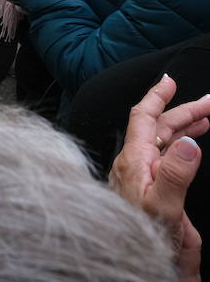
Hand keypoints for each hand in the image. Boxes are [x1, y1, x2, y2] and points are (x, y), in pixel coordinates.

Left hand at [110, 75, 209, 281]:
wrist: (135, 258)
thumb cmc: (143, 233)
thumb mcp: (164, 204)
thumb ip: (176, 173)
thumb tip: (190, 142)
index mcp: (135, 160)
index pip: (145, 117)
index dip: (157, 96)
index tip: (170, 80)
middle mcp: (135, 163)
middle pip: (159, 127)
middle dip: (183, 111)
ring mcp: (141, 175)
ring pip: (163, 142)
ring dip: (184, 127)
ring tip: (206, 118)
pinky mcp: (148, 188)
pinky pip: (164, 158)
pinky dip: (180, 146)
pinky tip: (189, 146)